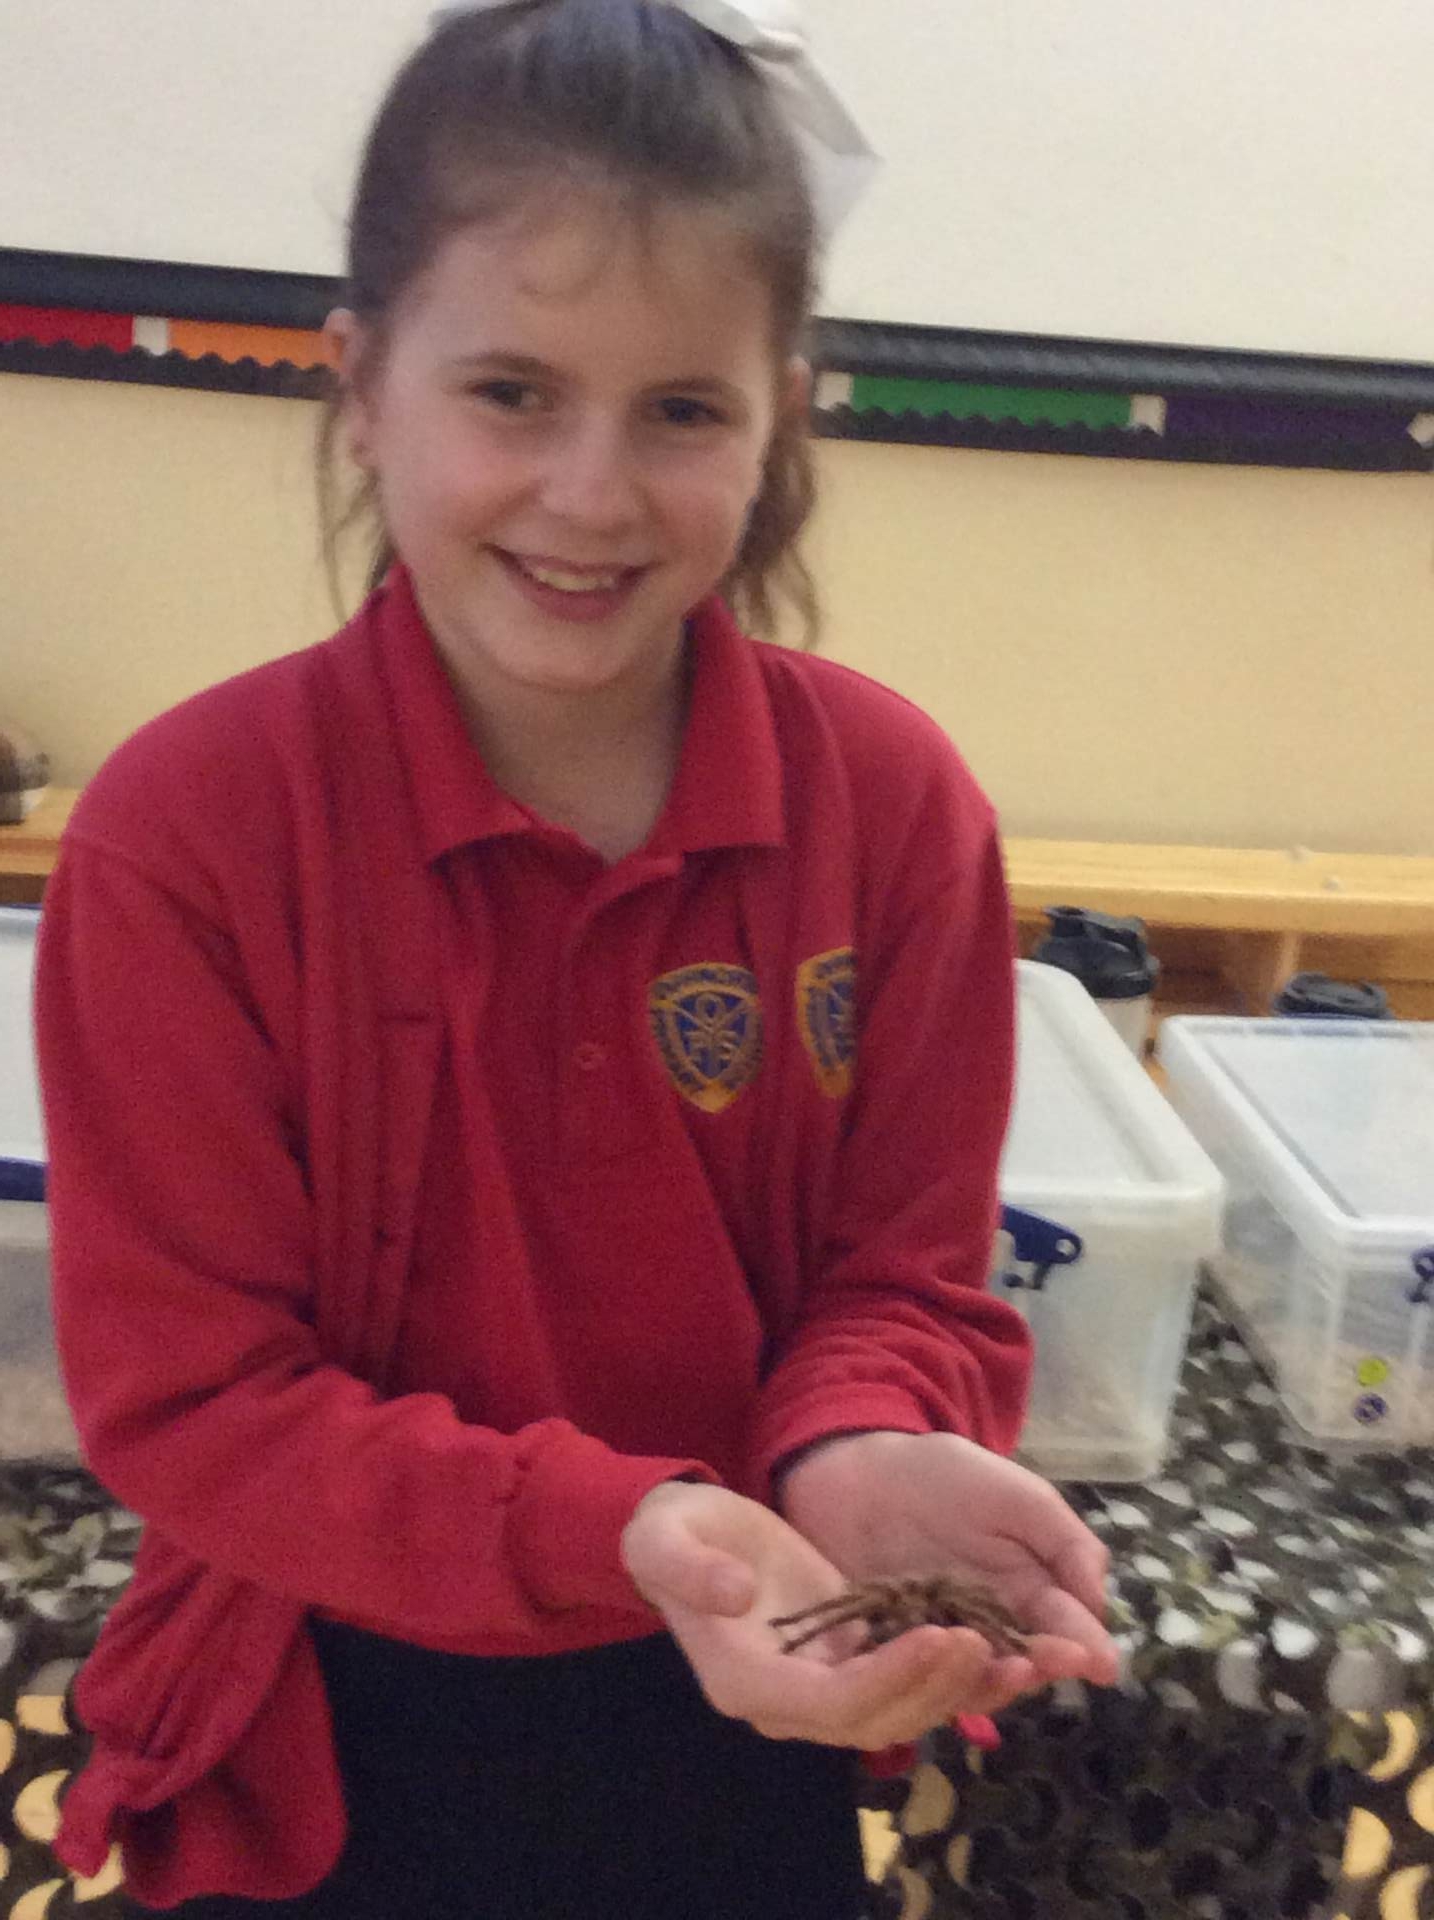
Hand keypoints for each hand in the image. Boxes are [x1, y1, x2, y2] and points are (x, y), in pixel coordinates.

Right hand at [620, 1480, 1039, 1748]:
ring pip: (899, 1711)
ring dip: (955, 1690)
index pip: (827, 1703)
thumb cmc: (673, 1535)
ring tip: (1012, 1654)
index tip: (935, 1635)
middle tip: (985, 1641)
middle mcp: (786, 1702)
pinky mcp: (846, 1660)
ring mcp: (819, 1687)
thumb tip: (737, 1593)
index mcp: (743, 1681)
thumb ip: (690, 1569)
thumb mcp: (663, 1538)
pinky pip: (904, 1681)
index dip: (885, 1678)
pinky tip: (996, 1647)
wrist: (686, 1536)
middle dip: (934, 1687)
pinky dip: (949, 1673)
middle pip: (874, 1719)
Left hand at [776, 1432, 1119, 1713]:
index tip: (1101, 1663)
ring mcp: (938, 1645)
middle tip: (1059, 1663)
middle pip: (1023, 1661)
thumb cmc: (943, 1478)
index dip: (1084, 1646)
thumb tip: (1100, 1600)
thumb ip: (1063, 1541)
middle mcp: (988, 1630)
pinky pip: (912, 1672)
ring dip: (993, 1677)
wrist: (857, 1472)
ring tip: (1011, 1667)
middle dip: (1044, 1664)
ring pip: (973, 1678)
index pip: (1064, 1628)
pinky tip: (939, 1665)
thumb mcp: (1016, 1495)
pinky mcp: (887, 1651)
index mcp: (1028, 1593)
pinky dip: (928, 1675)